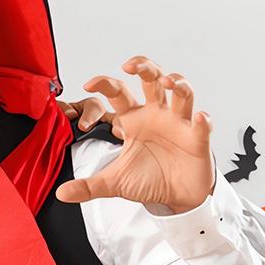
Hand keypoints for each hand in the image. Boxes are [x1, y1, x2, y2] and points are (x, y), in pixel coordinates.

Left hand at [55, 55, 214, 212]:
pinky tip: (200, 118)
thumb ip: (88, 186)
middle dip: (145, 67)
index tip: (88, 83)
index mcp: (134, 120)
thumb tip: (61, 193)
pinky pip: (202, 125)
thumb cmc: (148, 181)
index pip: (118, 93)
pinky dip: (203, 120)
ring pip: (183, 94)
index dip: (104, 83)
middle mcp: (157, 115)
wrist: (175, 198)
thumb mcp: (114, 183)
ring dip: (179, 84)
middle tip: (130, 66)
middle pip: (153, 80)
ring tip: (170, 83)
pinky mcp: (197, 139)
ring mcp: (179, 124)